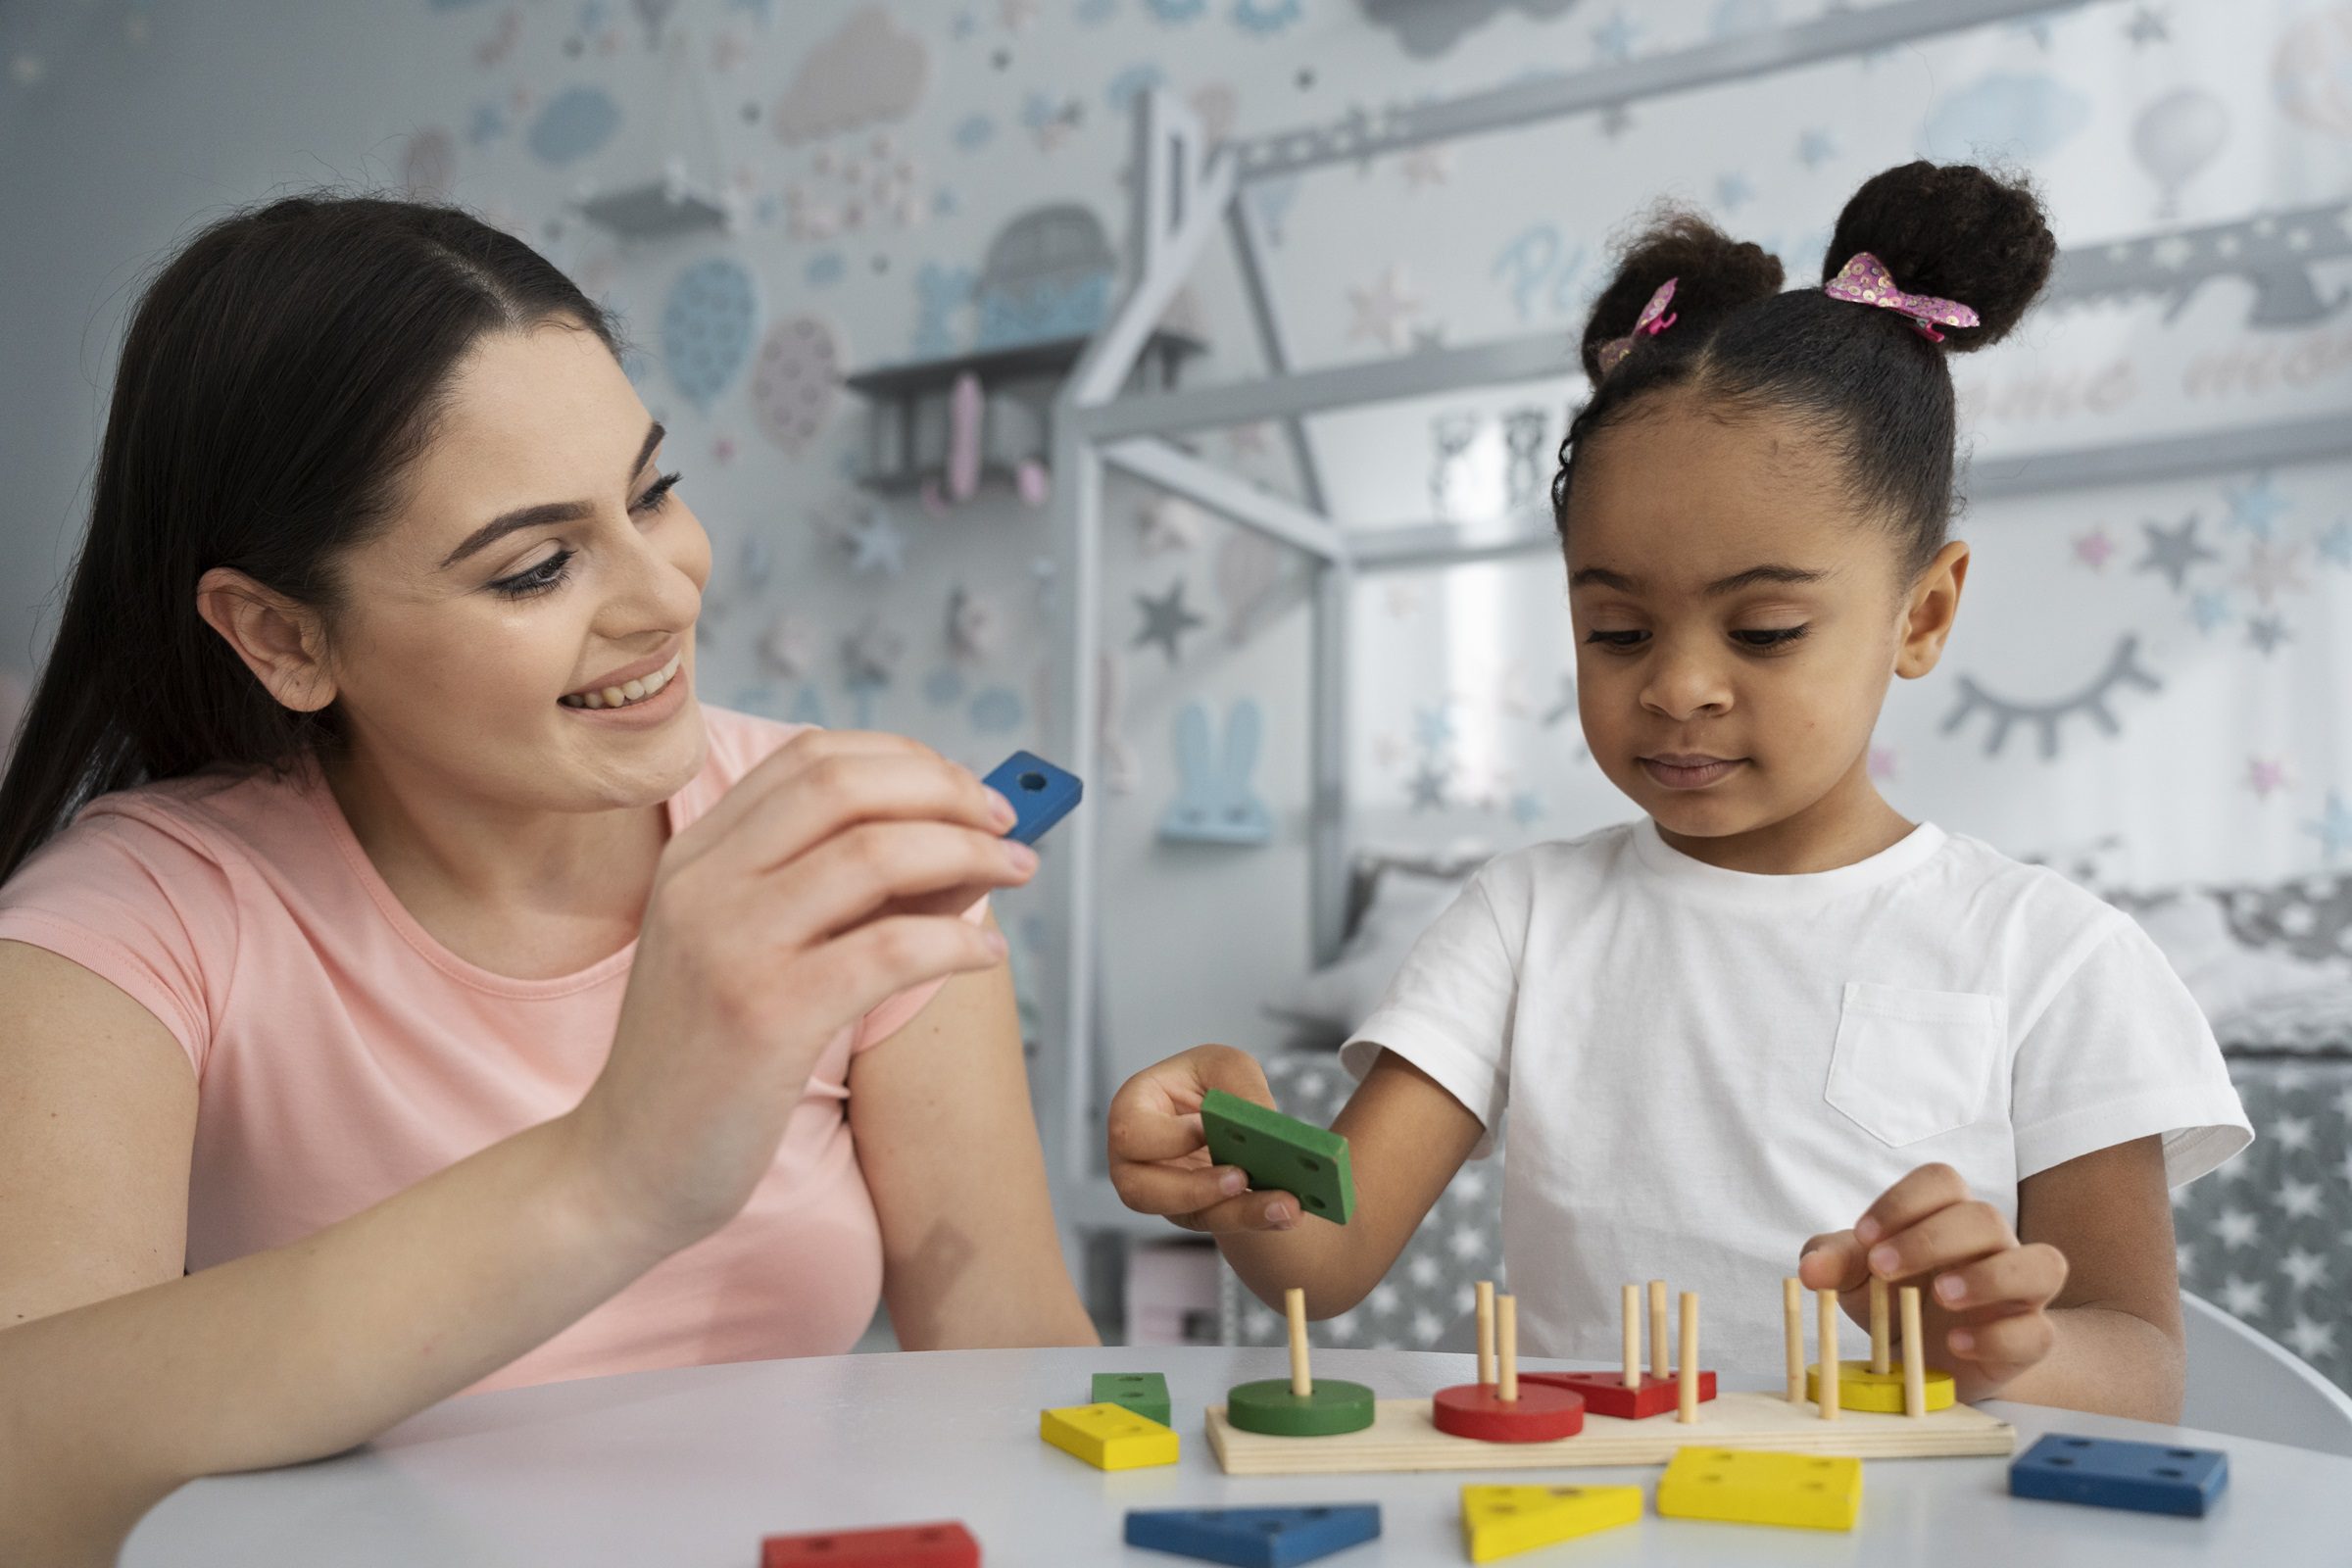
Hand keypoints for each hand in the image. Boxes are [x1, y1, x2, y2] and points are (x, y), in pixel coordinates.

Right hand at [567, 730, 1035, 1252]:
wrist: (626, 1165)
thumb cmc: (707, 1061)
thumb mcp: (747, 950)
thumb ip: (830, 890)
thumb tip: (962, 843)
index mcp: (695, 855)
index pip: (810, 758)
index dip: (904, 759)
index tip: (962, 789)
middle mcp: (702, 883)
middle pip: (843, 786)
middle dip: (944, 792)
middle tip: (1005, 825)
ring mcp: (728, 945)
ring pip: (873, 854)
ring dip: (968, 854)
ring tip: (1016, 872)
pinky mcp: (765, 1016)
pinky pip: (889, 950)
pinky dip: (956, 939)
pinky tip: (986, 954)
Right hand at [1106, 1045, 1302, 1232]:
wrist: (1225, 1116)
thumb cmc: (1213, 1082)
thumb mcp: (1228, 1068)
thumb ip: (1242, 1091)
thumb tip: (1262, 1127)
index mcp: (1132, 1108)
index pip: (1133, 1133)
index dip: (1169, 1137)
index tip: (1207, 1129)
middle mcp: (1134, 1159)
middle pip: (1142, 1191)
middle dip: (1195, 1189)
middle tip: (1242, 1177)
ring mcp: (1160, 1193)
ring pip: (1186, 1215)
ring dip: (1237, 1212)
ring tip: (1285, 1205)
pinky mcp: (1193, 1213)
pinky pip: (1219, 1222)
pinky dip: (1256, 1217)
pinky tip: (1289, 1211)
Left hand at [1797, 1162, 2069, 1395]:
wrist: (1929, 1361)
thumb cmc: (1895, 1300)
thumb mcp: (1854, 1278)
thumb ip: (1833, 1261)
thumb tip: (1810, 1268)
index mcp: (1946, 1216)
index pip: (1942, 1181)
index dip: (1903, 1201)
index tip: (1865, 1236)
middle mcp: (1992, 1246)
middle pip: (1986, 1217)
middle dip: (1931, 1239)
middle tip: (1883, 1269)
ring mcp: (2020, 1292)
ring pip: (2041, 1263)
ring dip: (1988, 1276)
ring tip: (1938, 1295)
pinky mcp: (2030, 1339)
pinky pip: (2038, 1331)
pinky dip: (1997, 1336)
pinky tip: (1956, 1344)